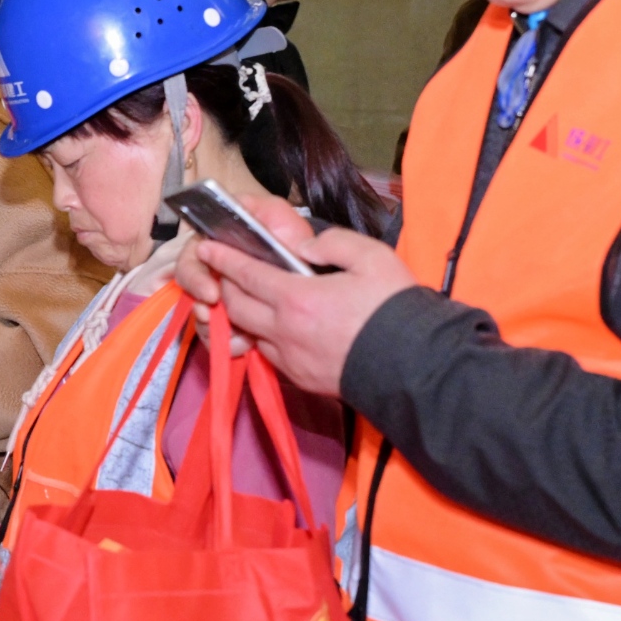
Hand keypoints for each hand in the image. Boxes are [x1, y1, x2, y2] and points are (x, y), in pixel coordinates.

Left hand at [175, 206, 414, 394]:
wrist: (414, 368)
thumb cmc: (394, 309)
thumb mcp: (371, 257)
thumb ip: (332, 243)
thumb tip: (301, 247)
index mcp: (297, 297)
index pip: (245, 274)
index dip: (223, 259)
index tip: (206, 246)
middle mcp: (284, 330)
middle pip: (236, 305)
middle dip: (224, 285)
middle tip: (225, 270)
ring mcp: (290, 358)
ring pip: (249, 332)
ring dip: (241, 313)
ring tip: (247, 297)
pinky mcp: (300, 378)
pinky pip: (268, 353)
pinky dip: (263, 336)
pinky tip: (275, 325)